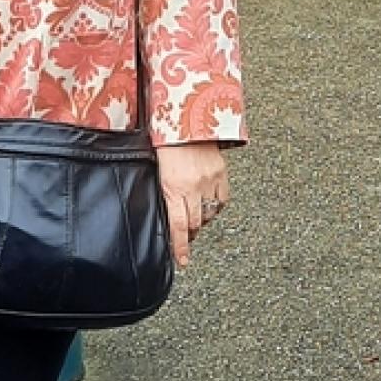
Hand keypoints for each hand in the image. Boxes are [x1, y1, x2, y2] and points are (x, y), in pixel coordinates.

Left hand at [154, 142, 229, 270]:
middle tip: (186, 235)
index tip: (182, 261)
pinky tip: (209, 203)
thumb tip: (167, 215)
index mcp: (173, 187)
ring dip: (202, 219)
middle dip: (190, 233)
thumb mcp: (158, 172)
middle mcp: (193, 187)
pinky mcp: (221, 173)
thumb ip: (165, 194)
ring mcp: (210, 180)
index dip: (181, 247)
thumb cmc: (166, 144)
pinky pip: (222, 199)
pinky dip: (215, 206)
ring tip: (196, 215)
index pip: (178, 226)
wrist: (185, 119)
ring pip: (209, 214)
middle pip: (195, 223)